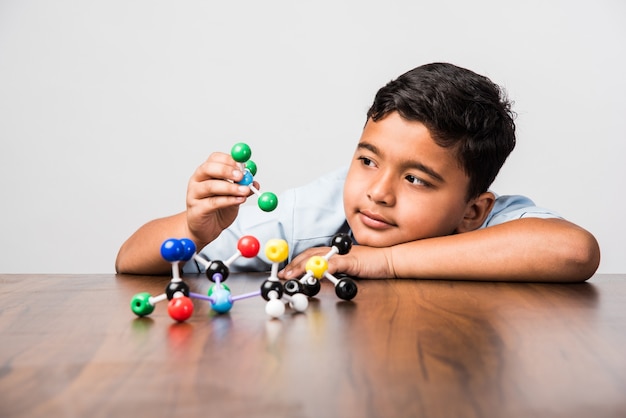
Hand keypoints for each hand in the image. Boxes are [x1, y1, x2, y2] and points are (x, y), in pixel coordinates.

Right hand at [185, 152, 256, 245]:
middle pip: (209, 169)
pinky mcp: (196, 209)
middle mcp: (198, 180)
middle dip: (226, 170)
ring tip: (244, 190)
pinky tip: (239, 200)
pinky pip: (212, 202)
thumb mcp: (234, 196)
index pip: (215, 159)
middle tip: (242, 176)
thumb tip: (255, 182)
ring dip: (230, 187)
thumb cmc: (218, 209)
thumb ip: (243, 187)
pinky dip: (228, 200)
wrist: (206, 229)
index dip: (229, 160)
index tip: (243, 165)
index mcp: (206, 172)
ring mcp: (194, 194)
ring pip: (210, 186)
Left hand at [278, 245, 396, 279]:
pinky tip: (314, 273)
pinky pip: (335, 264)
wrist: (391, 259)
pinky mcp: (352, 260)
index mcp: (334, 252)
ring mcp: (343, 255)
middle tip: (282, 275)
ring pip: (318, 258)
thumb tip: (319, 277)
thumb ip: (335, 271)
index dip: (297, 262)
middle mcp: (336, 251)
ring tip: (291, 275)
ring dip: (303, 266)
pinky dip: (323, 268)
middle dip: (294, 265)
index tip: (285, 271)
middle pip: (310, 255)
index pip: (311, 255)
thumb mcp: (349, 268)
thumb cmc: (372, 265)